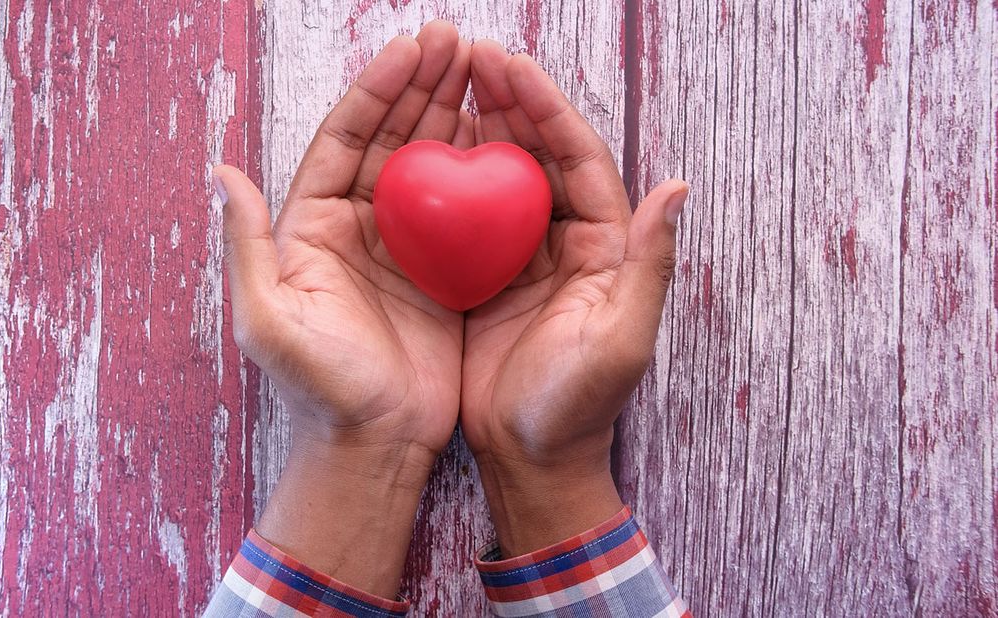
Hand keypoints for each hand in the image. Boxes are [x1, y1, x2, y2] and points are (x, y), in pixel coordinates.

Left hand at [214, 22, 469, 597]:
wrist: (373, 446)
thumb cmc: (319, 389)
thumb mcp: (269, 319)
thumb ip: (248, 245)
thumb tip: (221, 172)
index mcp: (312, 228)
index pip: (345, 141)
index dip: (376, 92)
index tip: (410, 51)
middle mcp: (356, 228)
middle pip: (391, 141)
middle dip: (421, 88)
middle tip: (457, 43)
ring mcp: (403, 250)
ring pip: (430, 167)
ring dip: (453, 117)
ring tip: (484, 70)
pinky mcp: (441, 275)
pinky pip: (465, 213)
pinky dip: (482, 174)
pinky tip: (505, 141)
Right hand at [460, 41, 688, 555]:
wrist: (529, 460)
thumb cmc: (577, 407)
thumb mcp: (620, 339)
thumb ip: (649, 264)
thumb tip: (677, 188)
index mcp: (607, 247)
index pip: (579, 159)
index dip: (547, 109)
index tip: (510, 66)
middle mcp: (568, 243)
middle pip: (538, 156)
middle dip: (508, 103)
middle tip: (469, 57)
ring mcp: (523, 259)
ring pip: (500, 178)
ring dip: (477, 129)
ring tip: (445, 84)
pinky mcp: (485, 280)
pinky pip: (467, 218)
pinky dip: (448, 181)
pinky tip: (421, 152)